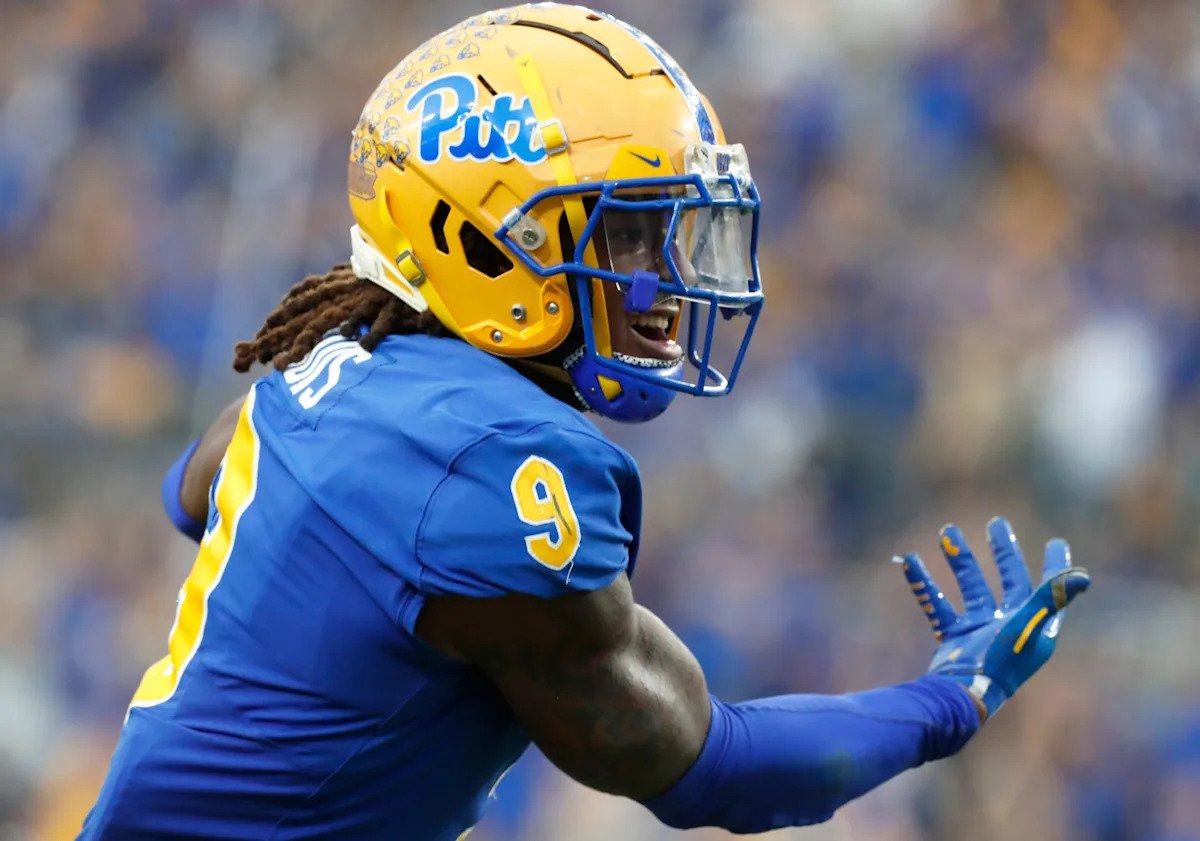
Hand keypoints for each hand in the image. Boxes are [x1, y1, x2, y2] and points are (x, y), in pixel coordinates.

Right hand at [896, 517, 1090, 720]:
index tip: (1057, 542)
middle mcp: (1010, 625)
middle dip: (1003, 552)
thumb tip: (1083, 576)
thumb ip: (1051, 598)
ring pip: (970, 586)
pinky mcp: (954, 637)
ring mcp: (980, 631)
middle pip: (1009, 580)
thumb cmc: (1002, 662)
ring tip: (946, 530)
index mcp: (1035, 624)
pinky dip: (924, 583)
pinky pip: (937, 604)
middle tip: (997, 523)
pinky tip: (910, 560)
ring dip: (959, 559)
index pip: (1050, 588)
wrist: (962, 694)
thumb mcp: (1028, 625)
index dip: (1055, 566)